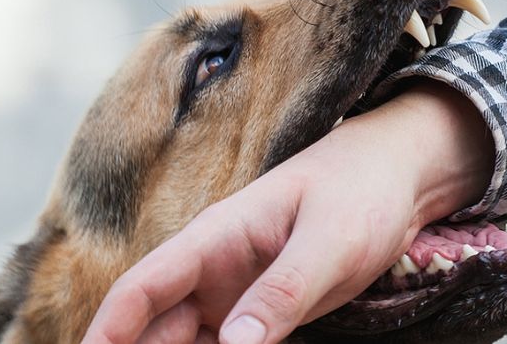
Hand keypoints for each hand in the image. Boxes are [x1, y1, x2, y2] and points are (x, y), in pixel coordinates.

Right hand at [82, 82, 492, 343]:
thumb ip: (282, 292)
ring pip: (187, 340)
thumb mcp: (328, 242)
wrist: (398, 177)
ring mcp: (237, 289)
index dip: (108, 330)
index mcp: (217, 237)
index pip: (143, 287)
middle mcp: (215, 268)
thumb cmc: (361, 192)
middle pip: (156, 325)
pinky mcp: (265, 307)